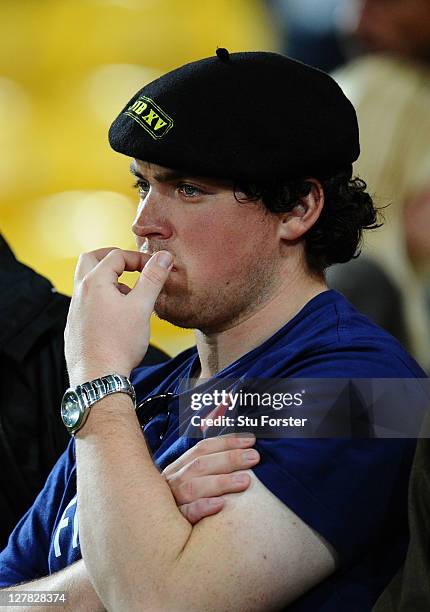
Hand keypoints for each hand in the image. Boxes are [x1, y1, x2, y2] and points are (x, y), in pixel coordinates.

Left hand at [65, 247, 172, 386]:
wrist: (98, 377)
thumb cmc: (119, 343)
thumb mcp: (142, 307)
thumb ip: (153, 278)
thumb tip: (163, 257)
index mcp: (94, 282)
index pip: (116, 256)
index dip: (138, 258)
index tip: (154, 267)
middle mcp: (80, 293)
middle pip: (91, 260)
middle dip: (112, 258)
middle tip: (130, 264)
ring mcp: (75, 310)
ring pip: (88, 283)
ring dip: (108, 280)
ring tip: (129, 295)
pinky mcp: (76, 326)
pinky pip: (87, 302)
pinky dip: (102, 299)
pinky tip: (118, 317)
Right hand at [163, 434, 259, 523]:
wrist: (158, 540)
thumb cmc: (185, 507)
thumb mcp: (190, 482)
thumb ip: (207, 468)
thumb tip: (240, 450)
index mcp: (177, 468)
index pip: (202, 449)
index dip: (226, 442)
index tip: (250, 440)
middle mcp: (172, 482)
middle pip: (200, 465)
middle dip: (229, 458)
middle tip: (254, 457)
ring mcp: (171, 503)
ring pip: (193, 487)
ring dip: (220, 481)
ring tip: (245, 481)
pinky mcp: (173, 526)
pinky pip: (186, 515)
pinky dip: (202, 507)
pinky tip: (220, 505)